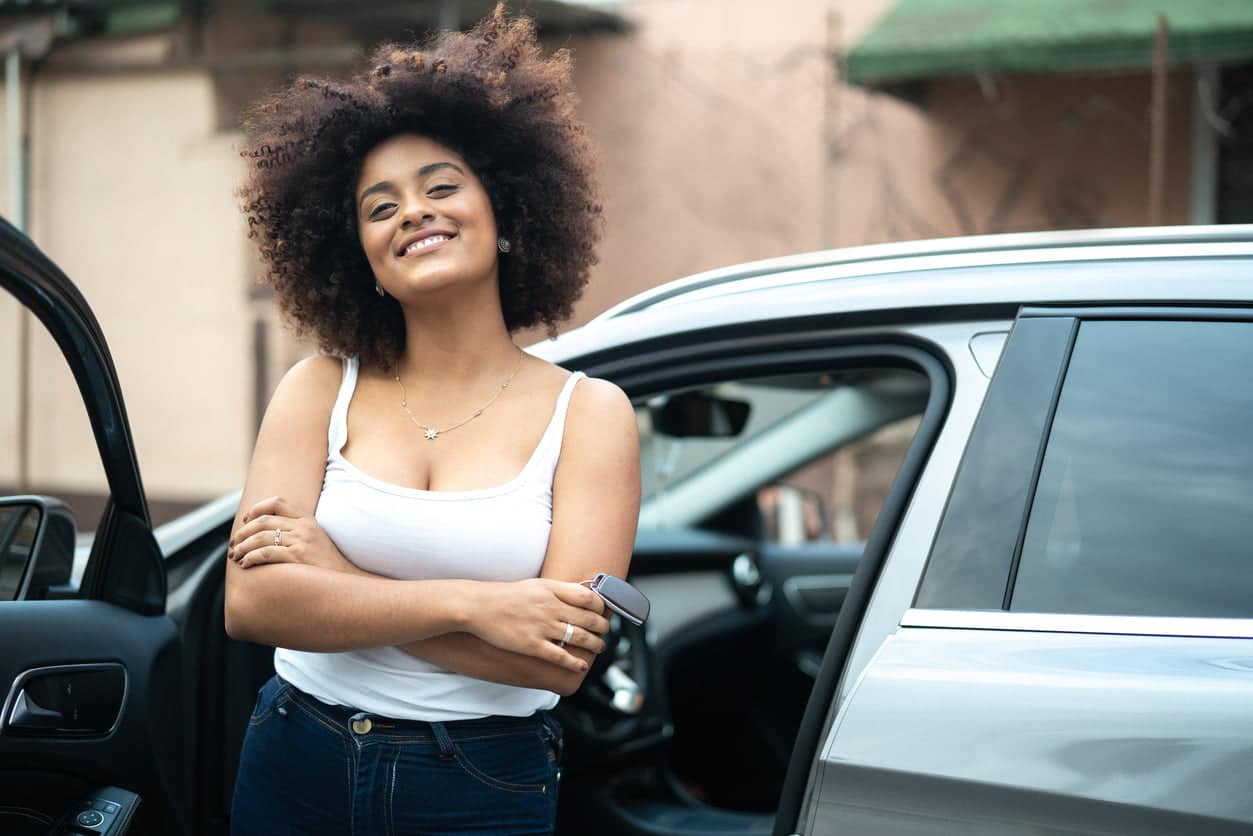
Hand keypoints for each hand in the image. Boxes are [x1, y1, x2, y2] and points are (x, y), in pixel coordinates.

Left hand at [229, 495, 356, 572]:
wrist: (345, 581)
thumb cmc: (326, 566)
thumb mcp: (315, 540)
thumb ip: (295, 532)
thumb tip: (264, 534)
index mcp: (307, 519)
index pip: (277, 502)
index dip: (257, 508)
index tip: (246, 520)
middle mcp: (304, 527)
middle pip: (263, 521)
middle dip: (242, 532)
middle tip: (233, 544)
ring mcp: (302, 541)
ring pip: (260, 538)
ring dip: (242, 547)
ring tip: (235, 556)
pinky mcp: (298, 557)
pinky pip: (265, 553)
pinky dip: (250, 558)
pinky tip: (245, 564)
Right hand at [468, 579, 610, 671]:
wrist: (478, 606)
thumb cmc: (506, 595)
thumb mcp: (536, 585)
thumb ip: (559, 590)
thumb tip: (581, 596)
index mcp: (552, 590)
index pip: (588, 598)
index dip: (601, 607)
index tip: (603, 612)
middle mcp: (551, 607)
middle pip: (589, 619)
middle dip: (603, 628)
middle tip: (605, 632)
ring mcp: (542, 627)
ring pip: (580, 638)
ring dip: (595, 645)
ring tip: (599, 647)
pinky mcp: (532, 645)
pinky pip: (561, 656)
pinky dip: (575, 663)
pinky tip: (581, 665)